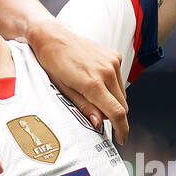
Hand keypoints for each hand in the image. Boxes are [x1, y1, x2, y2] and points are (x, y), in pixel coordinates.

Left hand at [28, 18, 130, 143]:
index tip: (121, 139)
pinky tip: (96, 83)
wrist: (52, 36)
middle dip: (115, 116)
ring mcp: (112, 61)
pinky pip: (119, 79)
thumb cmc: (53, 64)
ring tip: (94, 97)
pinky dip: (112, 86)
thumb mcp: (63, 89)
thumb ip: (83, 107)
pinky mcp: (114, 55)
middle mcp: (107, 71)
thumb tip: (98, 123)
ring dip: (114, 101)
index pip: (117, 112)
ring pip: (122, 93)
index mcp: (93, 82)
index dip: (122, 129)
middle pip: (122, 105)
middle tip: (101, 119)